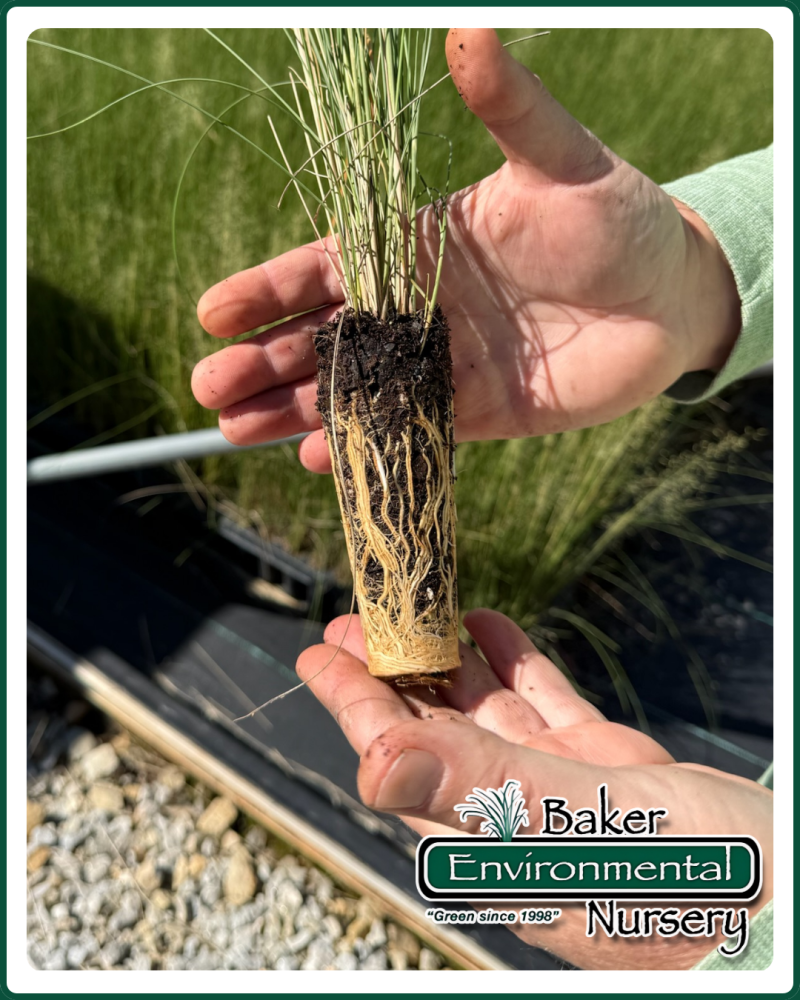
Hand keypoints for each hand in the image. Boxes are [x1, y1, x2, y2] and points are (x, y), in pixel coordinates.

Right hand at [192, 28, 740, 473]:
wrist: (673, 297)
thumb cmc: (618, 217)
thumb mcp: (560, 160)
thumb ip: (509, 108)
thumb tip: (467, 30)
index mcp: (419, 246)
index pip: (327, 269)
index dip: (269, 291)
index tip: (214, 313)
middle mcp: (419, 308)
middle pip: (324, 337)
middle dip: (265, 362)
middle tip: (209, 387)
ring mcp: (443, 364)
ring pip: (353, 389)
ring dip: (295, 411)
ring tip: (236, 431)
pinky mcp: (477, 413)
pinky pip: (409, 430)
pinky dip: (364, 443)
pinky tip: (318, 458)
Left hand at [296, 609, 772, 969]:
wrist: (790, 900)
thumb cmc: (704, 886)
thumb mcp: (586, 830)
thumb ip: (482, 793)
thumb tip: (374, 766)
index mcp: (498, 844)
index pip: (404, 762)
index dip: (355, 704)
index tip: (317, 651)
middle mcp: (520, 819)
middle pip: (433, 732)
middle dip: (390, 674)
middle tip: (353, 617)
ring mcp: (567, 792)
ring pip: (488, 714)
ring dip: (448, 663)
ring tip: (413, 613)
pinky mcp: (612, 772)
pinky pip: (546, 707)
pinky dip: (516, 665)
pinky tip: (490, 628)